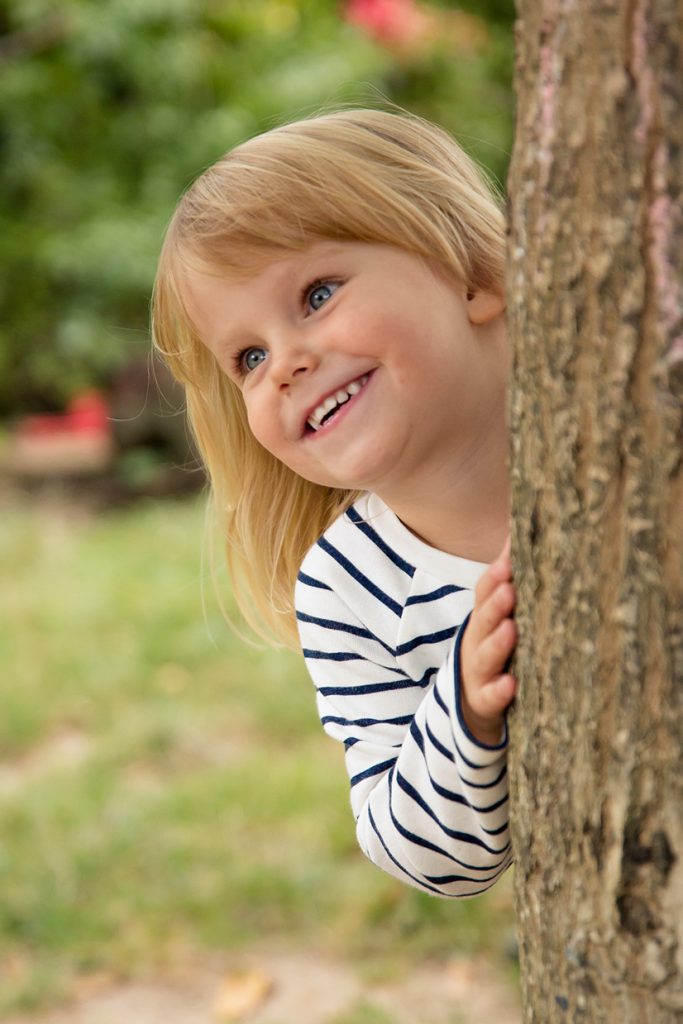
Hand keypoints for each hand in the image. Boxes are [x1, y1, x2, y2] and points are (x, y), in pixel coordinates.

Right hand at [459, 536, 516, 745]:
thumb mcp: (500, 621)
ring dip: (496, 643)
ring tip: (511, 629)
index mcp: (483, 620)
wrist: (474, 705)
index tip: (509, 560)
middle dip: (495, 604)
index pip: (484, 593)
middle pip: (483, 621)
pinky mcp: (485, 702)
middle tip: (510, 588)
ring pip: (484, 656)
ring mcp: (479, 673)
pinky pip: (491, 697)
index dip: (494, 577)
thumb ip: (510, 587)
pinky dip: (498, 691)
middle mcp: (477, 643)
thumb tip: (525, 540)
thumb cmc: (497, 653)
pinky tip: (510, 684)